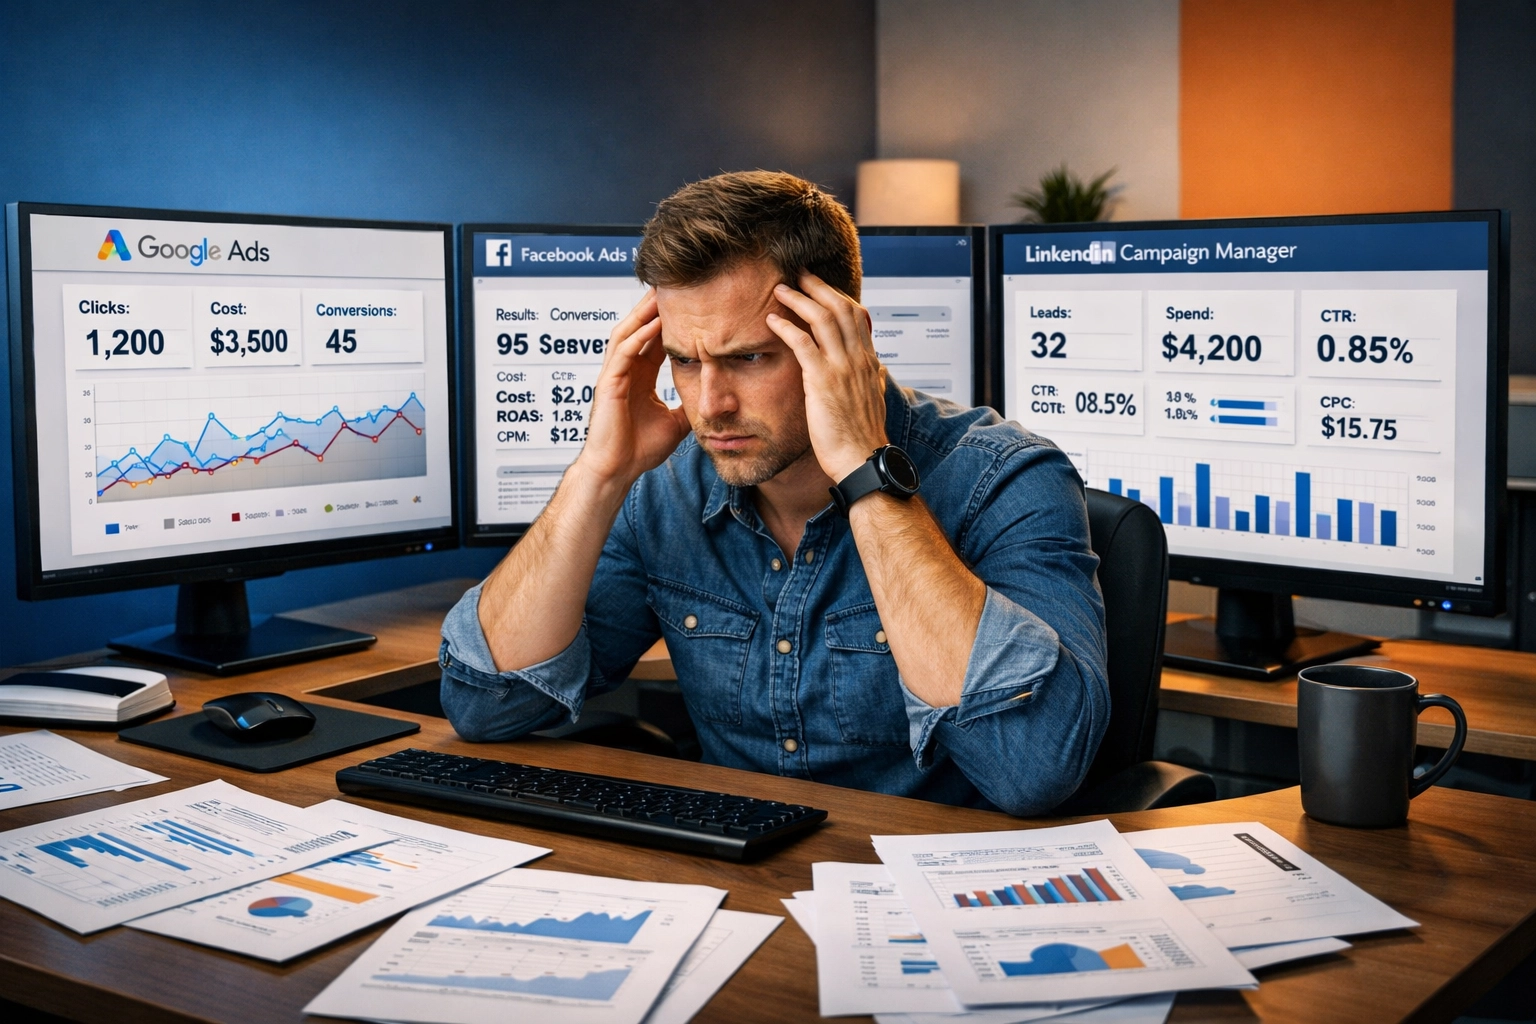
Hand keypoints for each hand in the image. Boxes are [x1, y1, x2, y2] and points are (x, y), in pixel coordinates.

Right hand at [574, 290, 689, 485]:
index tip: (690, 302)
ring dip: (644, 312)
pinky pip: (624, 352)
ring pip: (628, 332)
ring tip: (662, 292)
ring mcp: (615, 375)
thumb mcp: (675, 422)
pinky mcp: (609, 384)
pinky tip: (654, 323)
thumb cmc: (638, 450)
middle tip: (674, 283)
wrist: (618, 471)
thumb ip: (689, 404)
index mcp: (639, 376)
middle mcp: (625, 370)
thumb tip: (713, 399)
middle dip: (655, 306)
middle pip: (639, 327)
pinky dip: (639, 336)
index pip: (654, 338)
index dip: (670, 319)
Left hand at [766, 274, 888, 481]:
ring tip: (781, 290)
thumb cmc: (863, 437)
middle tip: (799, 275)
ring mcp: (841, 368)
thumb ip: (876, 381)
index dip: (838, 297)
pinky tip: (772, 321)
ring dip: (799, 299)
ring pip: (822, 319)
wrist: (862, 459)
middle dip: (818, 287)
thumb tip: (880, 371)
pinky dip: (786, 328)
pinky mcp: (822, 381)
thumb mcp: (876, 402)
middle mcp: (857, 359)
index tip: (822, 288)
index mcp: (869, 363)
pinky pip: (802, 344)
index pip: (857, 317)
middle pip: (840, 308)